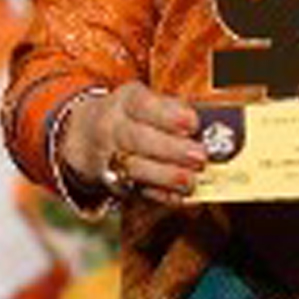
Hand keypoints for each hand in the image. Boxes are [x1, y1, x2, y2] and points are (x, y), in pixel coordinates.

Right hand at [64, 82, 206, 202]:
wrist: (85, 136)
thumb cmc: (133, 116)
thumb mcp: (146, 101)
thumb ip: (175, 109)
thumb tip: (213, 122)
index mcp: (125, 102)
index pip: (142, 104)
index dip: (167, 115)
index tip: (192, 123)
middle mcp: (113, 128)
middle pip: (138, 138)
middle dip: (171, 149)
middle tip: (200, 156)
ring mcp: (110, 157)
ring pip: (135, 168)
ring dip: (166, 176)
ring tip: (190, 181)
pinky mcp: (115, 183)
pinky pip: (137, 191)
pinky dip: (160, 195)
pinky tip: (179, 197)